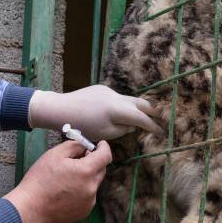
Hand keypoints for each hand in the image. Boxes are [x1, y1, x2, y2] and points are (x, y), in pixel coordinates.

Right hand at [3, 141, 111, 222]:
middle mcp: (92, 187)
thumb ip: (74, 146)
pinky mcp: (85, 211)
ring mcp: (90, 201)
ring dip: (86, 177)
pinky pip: (88, 196)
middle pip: (100, 169)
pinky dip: (81, 191)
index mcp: (87, 171)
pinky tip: (65, 192)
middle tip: (78, 159)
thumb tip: (85, 147)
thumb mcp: (55, 154)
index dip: (104, 148)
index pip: (106, 156)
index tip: (99, 144)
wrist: (29, 208)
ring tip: (66, 179)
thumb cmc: (40, 179)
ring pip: (93, 183)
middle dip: (92, 162)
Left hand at [29, 85, 162, 140]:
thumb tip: (134, 125)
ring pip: (130, 99)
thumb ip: (124, 128)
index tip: (161, 131)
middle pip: (141, 103)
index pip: (142, 118)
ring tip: (146, 114)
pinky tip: (118, 112)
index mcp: (119, 110)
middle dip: (153, 111)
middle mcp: (118, 97)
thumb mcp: (105, 133)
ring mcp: (110, 91)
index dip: (153, 125)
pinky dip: (123, 105)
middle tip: (162, 117)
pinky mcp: (101, 89)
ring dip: (138, 107)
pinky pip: (118, 97)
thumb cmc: (81, 126)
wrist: (59, 109)